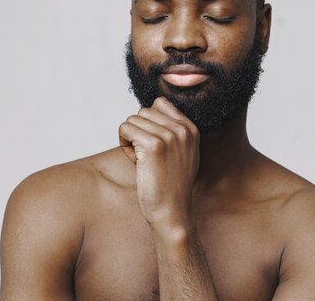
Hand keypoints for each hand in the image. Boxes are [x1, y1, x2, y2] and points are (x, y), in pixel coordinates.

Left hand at [119, 97, 199, 230]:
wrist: (172, 212)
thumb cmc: (170, 185)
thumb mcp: (181, 153)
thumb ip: (171, 131)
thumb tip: (148, 109)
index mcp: (191, 129)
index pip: (160, 103)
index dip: (149, 122)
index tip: (154, 145)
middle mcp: (182, 129)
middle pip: (144, 111)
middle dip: (138, 131)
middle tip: (145, 155)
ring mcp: (168, 136)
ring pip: (132, 120)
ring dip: (130, 139)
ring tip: (141, 160)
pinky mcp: (153, 145)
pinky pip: (125, 128)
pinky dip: (124, 144)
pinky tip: (135, 161)